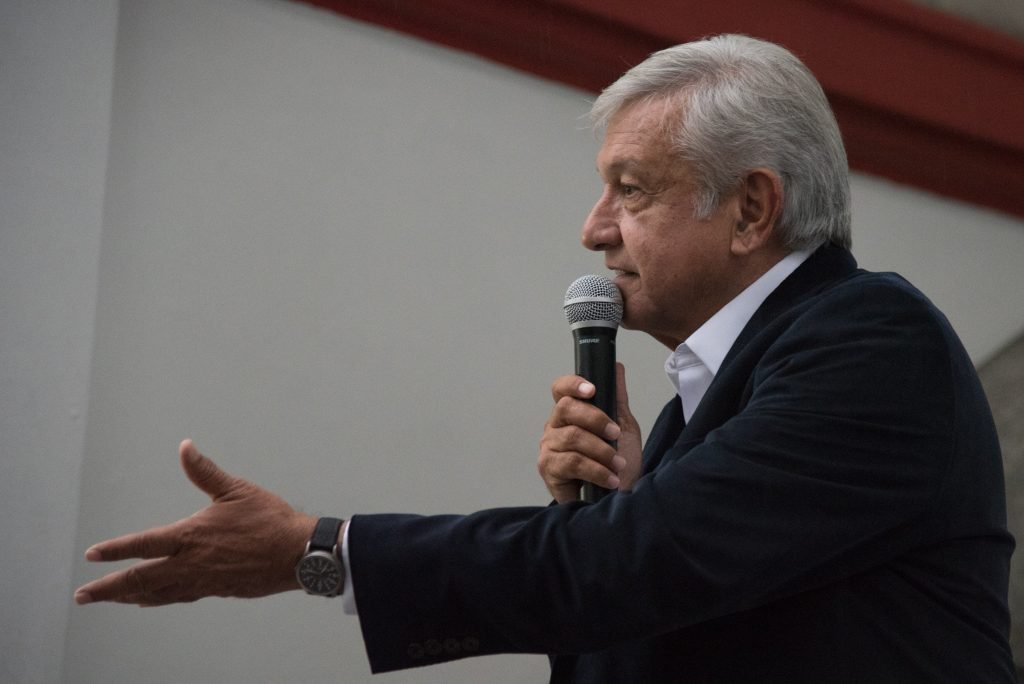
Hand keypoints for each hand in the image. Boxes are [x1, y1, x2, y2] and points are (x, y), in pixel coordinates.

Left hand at [74, 440, 315, 606]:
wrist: (298, 553)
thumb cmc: (270, 519)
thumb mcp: (236, 489)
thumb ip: (205, 471)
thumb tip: (185, 446)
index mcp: (192, 535)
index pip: (143, 545)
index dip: (115, 550)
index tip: (92, 554)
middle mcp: (191, 562)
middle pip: (140, 580)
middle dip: (107, 588)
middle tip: (83, 595)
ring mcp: (202, 580)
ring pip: (156, 593)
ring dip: (129, 597)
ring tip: (111, 598)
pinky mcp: (216, 589)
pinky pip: (178, 597)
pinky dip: (158, 599)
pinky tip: (149, 600)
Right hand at [538, 363, 641, 503]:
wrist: (618, 501)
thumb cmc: (617, 464)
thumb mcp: (623, 428)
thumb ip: (616, 398)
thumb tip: (616, 366)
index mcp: (569, 414)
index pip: (561, 389)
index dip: (573, 384)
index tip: (592, 390)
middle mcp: (554, 427)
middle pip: (566, 408)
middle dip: (596, 419)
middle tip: (616, 433)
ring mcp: (549, 448)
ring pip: (572, 437)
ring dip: (601, 450)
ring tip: (618, 464)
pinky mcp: (548, 470)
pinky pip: (571, 462)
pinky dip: (596, 470)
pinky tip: (611, 479)